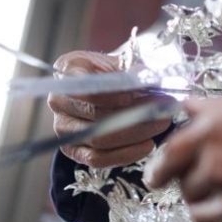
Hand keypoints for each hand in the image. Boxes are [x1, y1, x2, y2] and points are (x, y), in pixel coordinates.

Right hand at [47, 50, 171, 167]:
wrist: (110, 87)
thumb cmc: (117, 73)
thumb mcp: (125, 63)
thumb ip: (135, 71)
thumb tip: (149, 79)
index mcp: (68, 70)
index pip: (83, 85)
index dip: (107, 94)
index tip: (131, 96)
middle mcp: (59, 99)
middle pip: (94, 114)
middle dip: (133, 114)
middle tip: (162, 109)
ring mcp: (63, 127)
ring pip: (98, 138)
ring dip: (135, 133)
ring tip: (162, 123)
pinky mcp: (73, 149)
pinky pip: (97, 158)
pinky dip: (125, 154)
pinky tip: (148, 144)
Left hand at [145, 93, 221, 221]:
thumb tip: (190, 105)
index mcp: (216, 128)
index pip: (168, 154)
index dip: (159, 167)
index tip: (157, 176)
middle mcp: (215, 165)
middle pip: (183, 185)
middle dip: (195, 183)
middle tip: (218, 180)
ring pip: (197, 215)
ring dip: (208, 209)